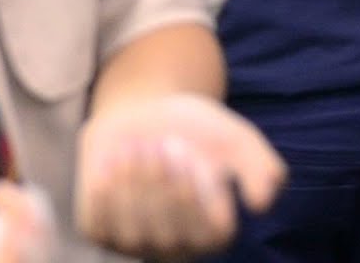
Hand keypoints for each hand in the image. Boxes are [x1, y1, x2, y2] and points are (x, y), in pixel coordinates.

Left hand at [75, 94, 284, 259]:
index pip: (210, 232)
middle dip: (161, 182)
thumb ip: (261, 166)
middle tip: (161, 143)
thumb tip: (260, 205)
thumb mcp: (236, 139)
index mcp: (214, 232)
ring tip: (135, 147)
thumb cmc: (194, 129)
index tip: (190, 153)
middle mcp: (177, 246)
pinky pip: (98, 226)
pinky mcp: (101, 231)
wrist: (142, 113)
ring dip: (132, 184)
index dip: (196, 192)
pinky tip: (111, 162)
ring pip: (132, 232)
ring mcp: (137, 242)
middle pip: (168, 233)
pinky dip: (104, 192)